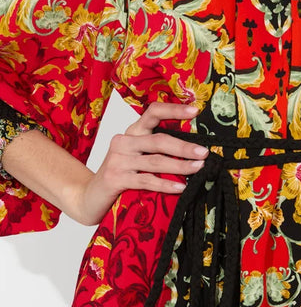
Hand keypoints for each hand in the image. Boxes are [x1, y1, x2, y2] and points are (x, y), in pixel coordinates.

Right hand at [73, 102, 208, 225]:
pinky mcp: (115, 179)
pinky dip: (165, 184)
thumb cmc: (121, 174)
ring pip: (155, 161)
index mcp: (132, 131)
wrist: (89, 196)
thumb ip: (157, 149)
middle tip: (204, 152)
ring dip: (180, 165)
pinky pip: (146, 181)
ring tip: (199, 168)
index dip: (174, 110)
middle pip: (159, 140)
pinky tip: (181, 187)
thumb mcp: (137, 156)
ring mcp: (118, 160)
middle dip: (184, 147)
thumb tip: (194, 148)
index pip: (153, 112)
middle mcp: (124, 141)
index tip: (195, 111)